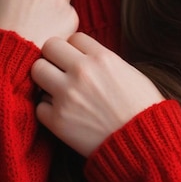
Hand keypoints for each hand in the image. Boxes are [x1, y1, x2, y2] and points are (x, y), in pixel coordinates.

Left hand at [31, 33, 164, 156]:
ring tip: (58, 90)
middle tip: (60, 70)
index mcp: (102, 57)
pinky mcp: (58, 120)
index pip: (73, 37)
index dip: (75, 48)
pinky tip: (63, 113)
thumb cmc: (141, 107)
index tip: (78, 60)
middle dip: (53, 57)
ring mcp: (67, 95)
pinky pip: (39, 105)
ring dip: (46, 80)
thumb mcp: (127, 72)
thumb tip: (83, 55)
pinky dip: (48, 109)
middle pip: (49, 47)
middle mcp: (82, 71)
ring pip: (37, 71)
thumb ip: (102, 59)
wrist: (143, 143)